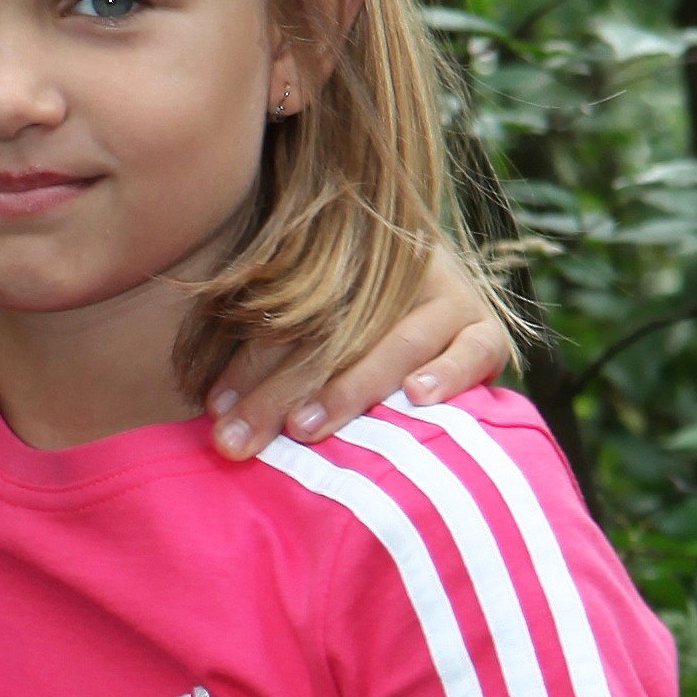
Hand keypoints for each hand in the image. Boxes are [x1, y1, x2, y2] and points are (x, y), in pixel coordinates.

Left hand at [209, 253, 513, 461]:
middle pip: (335, 332)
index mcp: (346, 258)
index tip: (213, 404)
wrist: (434, 284)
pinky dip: (449, 372)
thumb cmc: (347, 317)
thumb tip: (212, 404)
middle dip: (279, 390)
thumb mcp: (306, 316)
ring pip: (398, 343)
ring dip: (348, 389)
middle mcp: (398, 274)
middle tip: (238, 438)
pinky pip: (475, 350)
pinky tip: (418, 398)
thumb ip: (269, 345)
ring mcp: (448, 299)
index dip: (247, 360)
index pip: (291, 310)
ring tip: (306, 426)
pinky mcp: (485, 331)